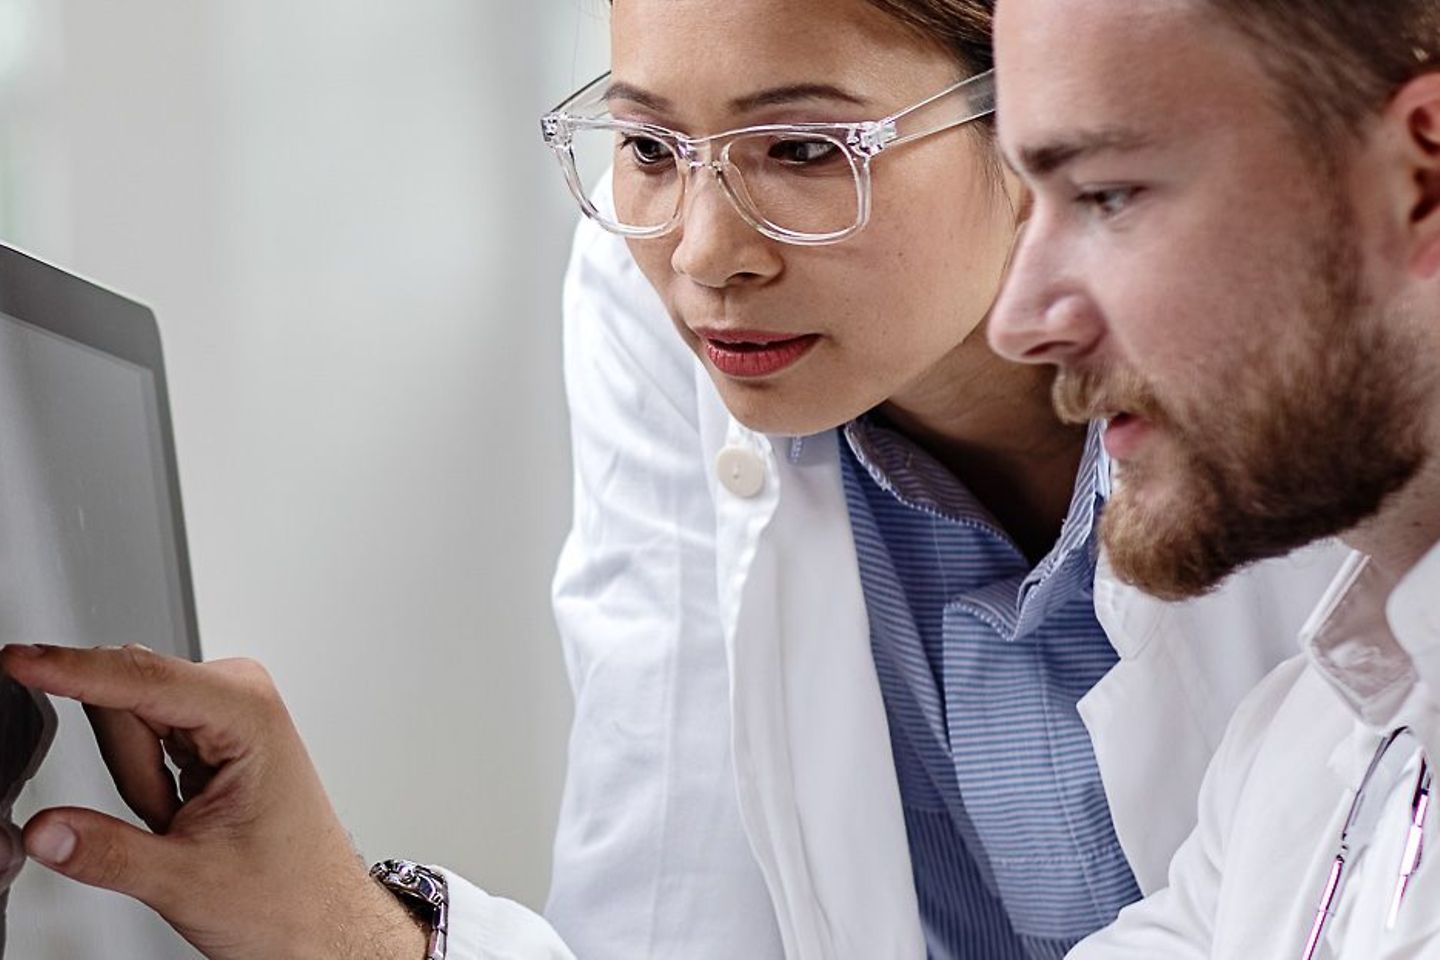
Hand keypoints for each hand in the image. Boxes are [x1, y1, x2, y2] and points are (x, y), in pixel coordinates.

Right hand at [0, 644, 427, 959]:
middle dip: (130, 771)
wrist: (319, 917)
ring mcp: (225, 712)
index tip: (20, 659)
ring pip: (127, 723)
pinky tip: (182, 814)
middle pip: (126, 701)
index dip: (73, 668)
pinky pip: (140, 741)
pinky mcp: (209, 731)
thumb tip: (44, 828)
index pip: (141, 677)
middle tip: (171, 823)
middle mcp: (241, 699)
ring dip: (139, 784)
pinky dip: (147, 785)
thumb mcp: (187, 882)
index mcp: (249, 715)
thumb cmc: (287, 893)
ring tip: (184, 823)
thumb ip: (107, 852)